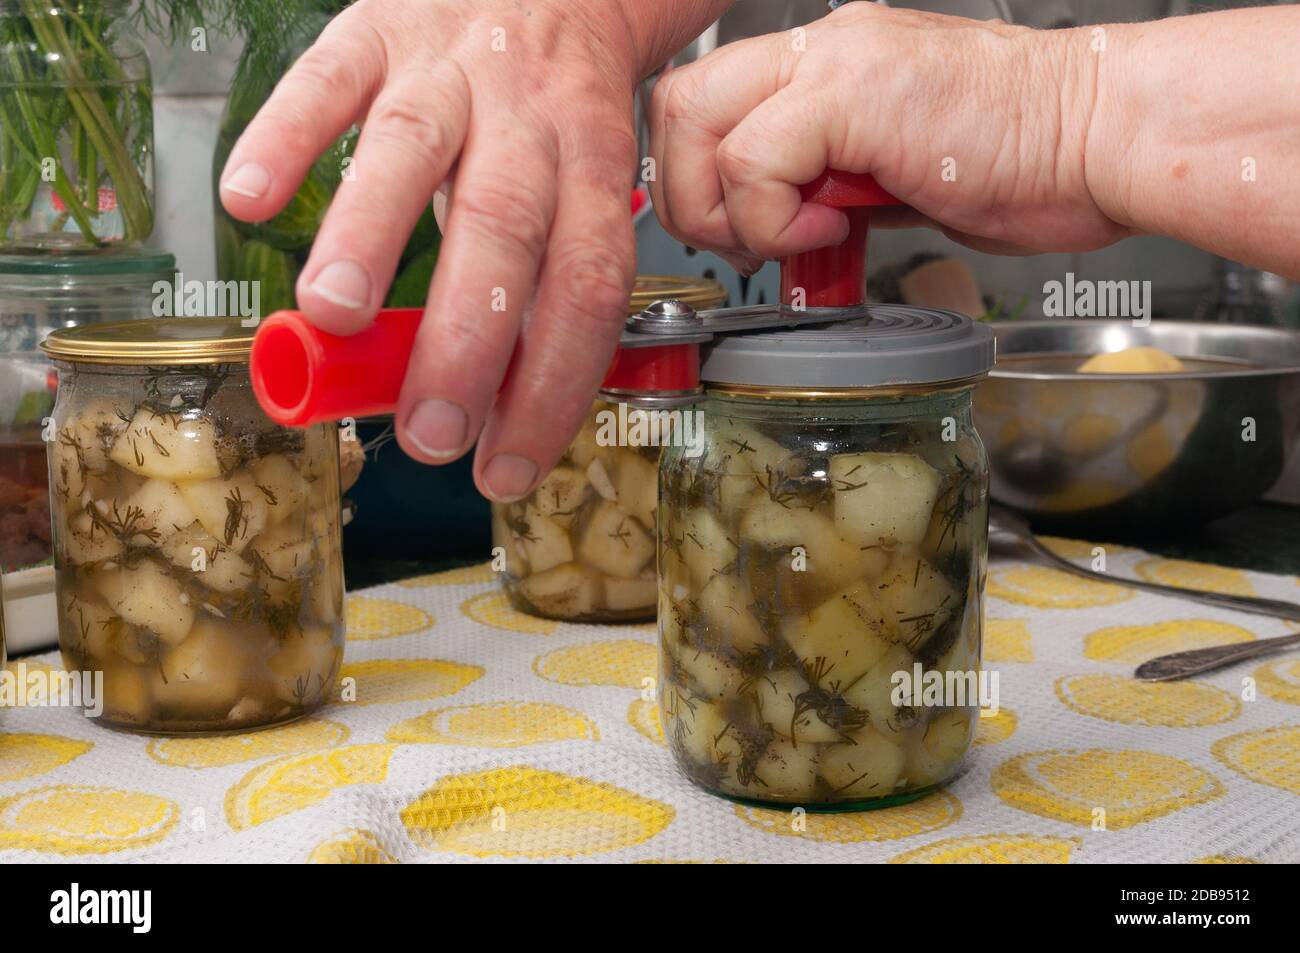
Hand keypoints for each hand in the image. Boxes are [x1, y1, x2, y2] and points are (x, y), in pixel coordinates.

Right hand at [220, 0, 644, 500]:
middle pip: (507, 228)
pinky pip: (328, 74)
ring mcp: (450, 71)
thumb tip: (500, 410)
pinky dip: (286, 134)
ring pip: (414, 146)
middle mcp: (527, 119)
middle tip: (428, 428)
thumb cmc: (557, 105)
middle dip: (467, 341)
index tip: (506, 467)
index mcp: (592, 167)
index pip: (587, 288)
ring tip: (334, 317)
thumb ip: (544, 284)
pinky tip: (250, 199)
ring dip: (373, 232)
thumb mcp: (580, 185)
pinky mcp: (377, 28)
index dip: (552, 386)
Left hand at [648, 2, 1128, 264]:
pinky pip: (754, 160)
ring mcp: (833, 62)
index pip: (702, 101)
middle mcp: (821, 48)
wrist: (1098, 137)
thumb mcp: (893, 174)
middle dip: (693, 196)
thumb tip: (783, 223)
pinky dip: (774, 216)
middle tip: (751, 239)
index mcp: (824, 63)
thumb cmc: (1021, 157)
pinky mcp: (853, 95)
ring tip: (802, 233)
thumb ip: (827, 184)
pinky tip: (835, 228)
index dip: (695, 175)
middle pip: (677, 105)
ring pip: (697, 124)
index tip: (737, 228)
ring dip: (732, 207)